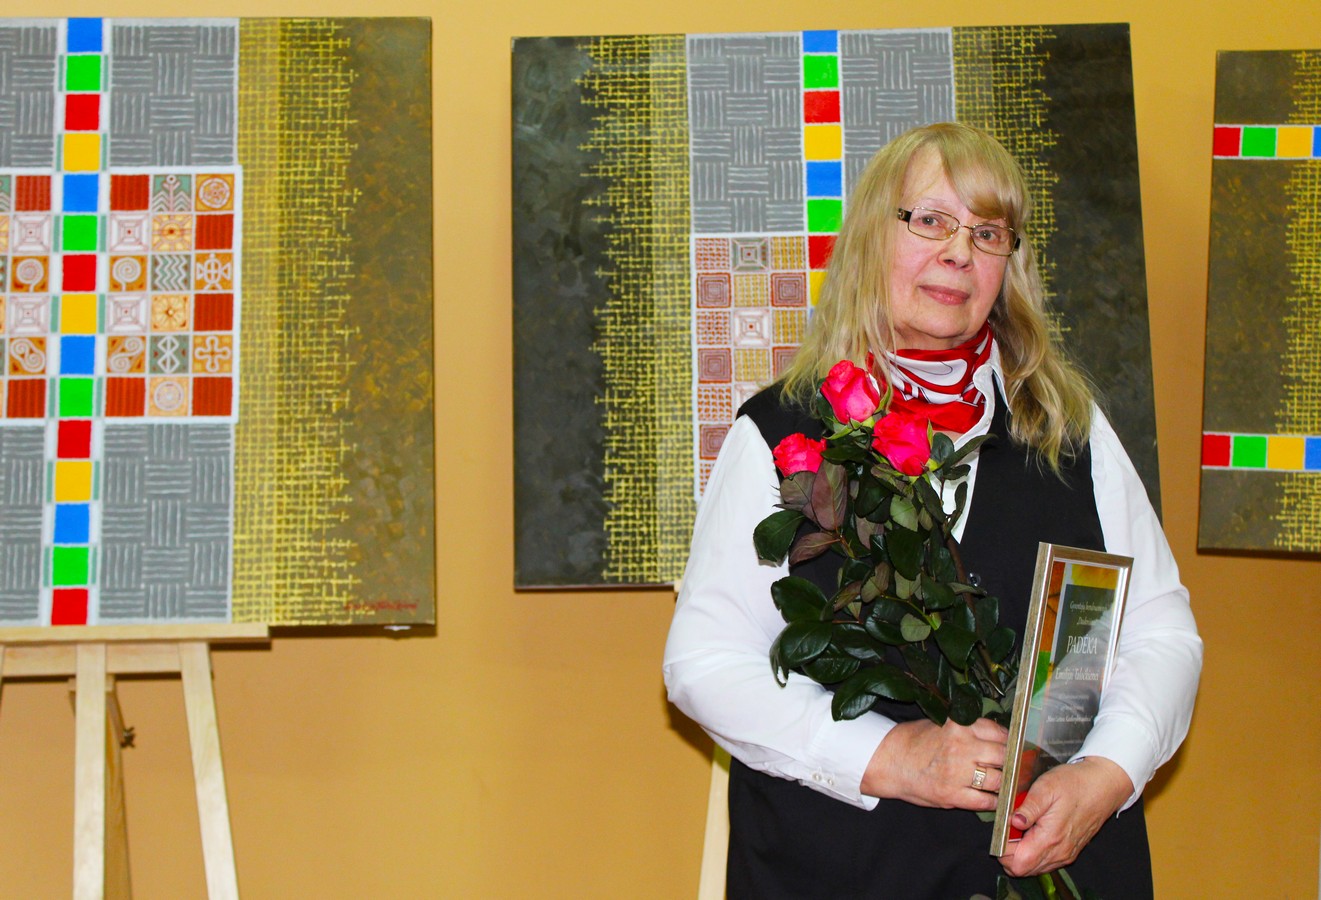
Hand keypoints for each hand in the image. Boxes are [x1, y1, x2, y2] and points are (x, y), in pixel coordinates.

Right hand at [861, 717, 1006, 811]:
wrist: (888, 761)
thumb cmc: (916, 740)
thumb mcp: (943, 724)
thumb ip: (971, 729)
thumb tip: (1003, 738)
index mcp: (959, 725)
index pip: (1000, 733)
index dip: (1011, 742)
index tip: (1016, 748)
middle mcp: (961, 747)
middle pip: (1004, 756)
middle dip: (1011, 763)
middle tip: (1017, 767)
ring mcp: (957, 772)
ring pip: (999, 779)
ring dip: (1004, 783)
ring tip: (1006, 783)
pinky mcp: (952, 795)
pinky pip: (986, 801)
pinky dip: (994, 801)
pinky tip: (992, 797)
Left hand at [998, 756, 1133, 876]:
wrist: (1104, 785)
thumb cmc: (1076, 783)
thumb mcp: (1046, 787)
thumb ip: (1028, 808)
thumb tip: (1012, 821)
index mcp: (1050, 838)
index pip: (1016, 863)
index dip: (1003, 849)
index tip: (1002, 830)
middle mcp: (1059, 852)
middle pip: (1022, 869)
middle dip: (1009, 852)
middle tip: (1010, 827)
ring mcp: (1065, 854)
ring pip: (1033, 867)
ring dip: (1021, 851)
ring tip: (1022, 826)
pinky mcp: (1069, 851)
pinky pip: (1045, 861)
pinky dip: (1033, 851)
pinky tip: (1034, 830)